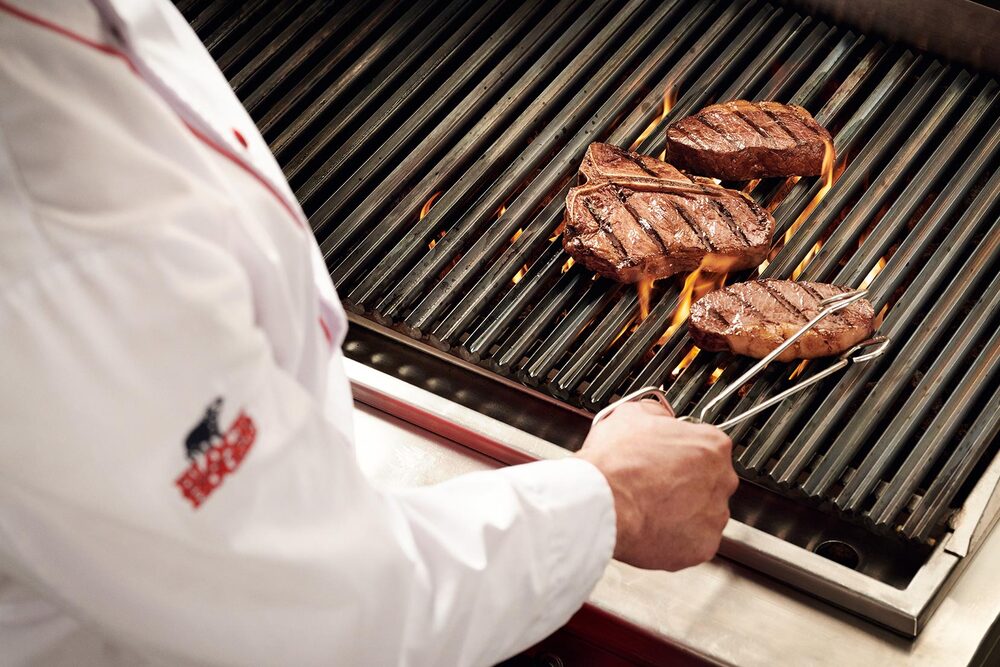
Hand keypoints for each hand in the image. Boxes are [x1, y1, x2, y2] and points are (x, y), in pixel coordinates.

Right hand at [576, 400, 737, 570]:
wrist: (600, 502)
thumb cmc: (616, 462)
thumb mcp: (631, 415)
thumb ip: (658, 414)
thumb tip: (659, 418)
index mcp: (711, 445)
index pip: (707, 446)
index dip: (681, 452)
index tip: (666, 457)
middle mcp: (721, 480)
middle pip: (709, 481)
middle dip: (686, 483)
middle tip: (655, 483)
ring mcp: (714, 516)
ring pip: (703, 513)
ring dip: (682, 511)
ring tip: (649, 507)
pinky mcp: (703, 547)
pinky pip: (693, 542)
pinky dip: (676, 538)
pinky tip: (652, 526)